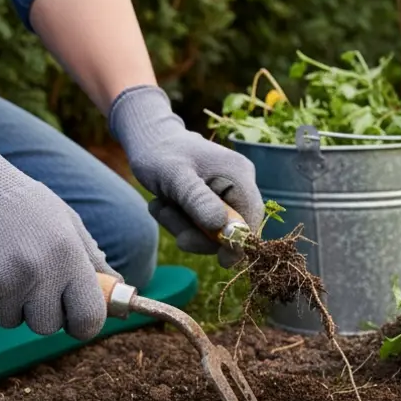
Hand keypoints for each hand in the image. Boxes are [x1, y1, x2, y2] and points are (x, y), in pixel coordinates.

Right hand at [0, 116, 115, 339]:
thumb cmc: (21, 204)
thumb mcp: (66, 222)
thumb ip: (92, 258)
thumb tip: (116, 286)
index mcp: (68, 255)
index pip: (88, 317)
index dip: (83, 324)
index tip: (76, 320)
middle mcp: (36, 272)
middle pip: (47, 327)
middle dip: (40, 311)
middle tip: (29, 279)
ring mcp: (0, 282)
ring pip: (10, 321)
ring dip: (7, 302)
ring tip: (0, 263)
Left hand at [108, 85, 262, 266]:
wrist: (148, 138)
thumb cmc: (158, 154)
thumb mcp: (175, 179)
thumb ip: (200, 203)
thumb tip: (227, 233)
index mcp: (238, 174)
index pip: (251, 219)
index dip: (239, 243)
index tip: (221, 261)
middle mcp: (240, 182)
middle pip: (233, 228)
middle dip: (199, 232)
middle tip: (167, 216)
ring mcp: (228, 190)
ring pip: (214, 229)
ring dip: (184, 226)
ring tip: (161, 206)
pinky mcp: (215, 197)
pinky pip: (204, 223)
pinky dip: (183, 221)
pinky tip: (165, 204)